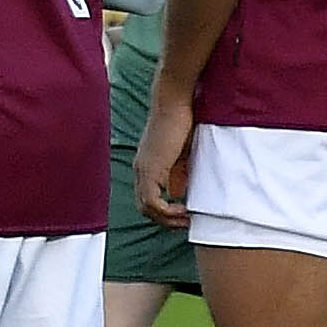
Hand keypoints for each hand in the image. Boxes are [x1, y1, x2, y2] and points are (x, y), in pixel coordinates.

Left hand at [136, 86, 196, 228]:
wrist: (174, 104)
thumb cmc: (181, 123)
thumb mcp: (181, 154)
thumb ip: (178, 173)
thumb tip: (177, 193)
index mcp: (145, 167)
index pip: (147, 200)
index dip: (164, 213)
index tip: (184, 215)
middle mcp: (139, 171)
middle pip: (144, 208)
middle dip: (166, 220)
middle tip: (186, 222)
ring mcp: (142, 170)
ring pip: (146, 208)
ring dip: (167, 219)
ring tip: (187, 219)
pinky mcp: (150, 169)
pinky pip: (152, 201)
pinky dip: (166, 211)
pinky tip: (183, 210)